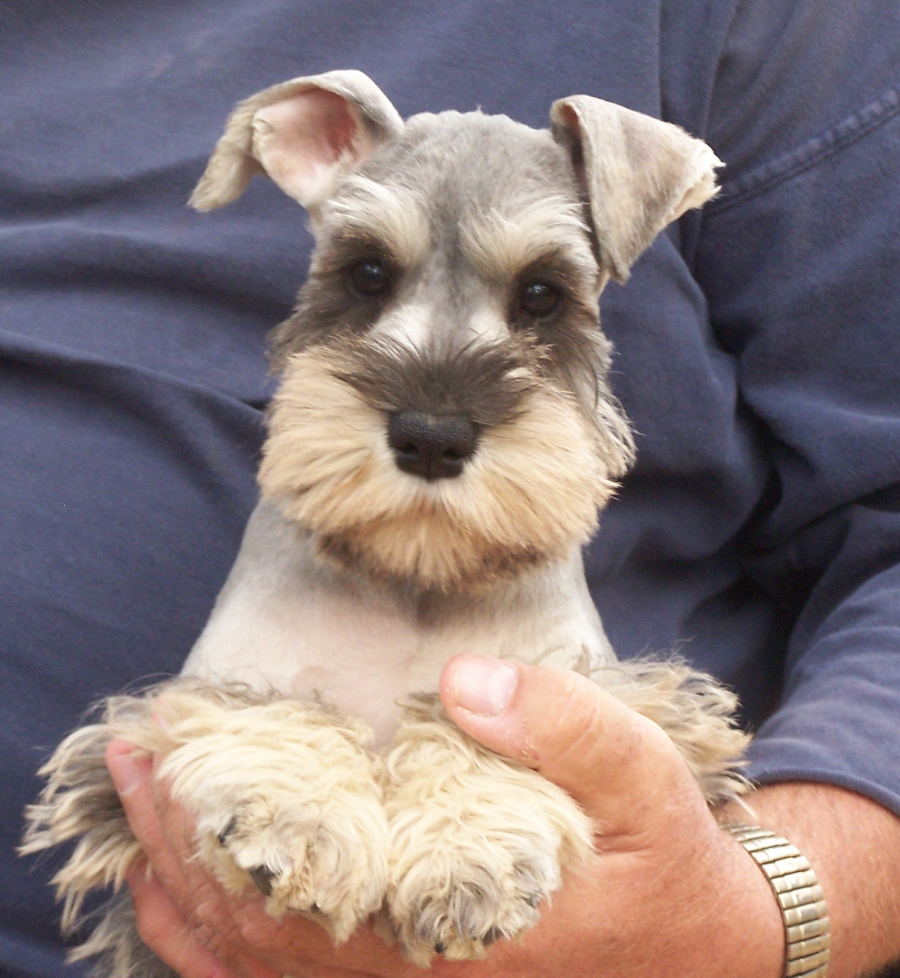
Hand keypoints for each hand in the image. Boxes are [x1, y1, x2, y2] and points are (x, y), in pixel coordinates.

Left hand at [111, 655, 899, 977]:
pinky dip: (225, 953)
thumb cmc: (670, 864)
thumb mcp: (644, 780)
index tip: (161, 755)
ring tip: (137, 831)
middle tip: (130, 766)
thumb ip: (565, 726)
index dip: (204, 834)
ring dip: (181, 904)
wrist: (708, 954)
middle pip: (249, 939)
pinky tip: (198, 908)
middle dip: (170, 851)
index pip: (287, 904)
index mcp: (454, 941)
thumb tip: (465, 681)